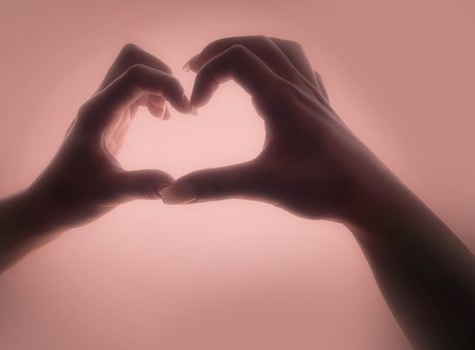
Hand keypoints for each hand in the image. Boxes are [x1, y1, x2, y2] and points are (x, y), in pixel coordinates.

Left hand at [28, 44, 189, 228]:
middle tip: (180, 106)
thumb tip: (173, 185)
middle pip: (132, 60)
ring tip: (173, 114)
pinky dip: (155, 95)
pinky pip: (136, 91)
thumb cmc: (74, 197)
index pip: (135, 76)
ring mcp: (106, 109)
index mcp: (98, 114)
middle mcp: (100, 104)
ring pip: (135, 72)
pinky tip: (162, 118)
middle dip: (162, 74)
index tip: (186, 112)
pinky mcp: (112, 118)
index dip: (166, 84)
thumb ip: (141, 186)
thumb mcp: (109, 194)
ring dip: (160, 84)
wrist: (53, 203)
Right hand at [161, 36, 386, 222]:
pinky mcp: (323, 108)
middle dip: (219, 51)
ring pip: (282, 50)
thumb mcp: (262, 185)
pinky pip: (302, 69)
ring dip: (251, 49)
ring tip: (229, 65)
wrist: (369, 196)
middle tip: (193, 71)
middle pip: (256, 44)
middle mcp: (298, 88)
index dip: (206, 76)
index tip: (194, 109)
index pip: (235, 58)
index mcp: (281, 98)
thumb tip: (168, 194)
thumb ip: (213, 186)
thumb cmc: (321, 188)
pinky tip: (274, 83)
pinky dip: (279, 64)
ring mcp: (314, 95)